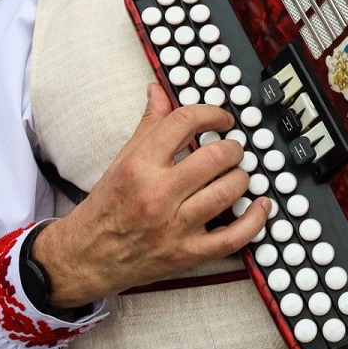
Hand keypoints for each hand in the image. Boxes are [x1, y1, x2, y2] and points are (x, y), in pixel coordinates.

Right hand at [32, 84, 269, 308]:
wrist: (85, 257)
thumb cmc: (106, 207)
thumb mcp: (122, 160)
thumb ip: (148, 126)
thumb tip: (159, 91)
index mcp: (140, 166)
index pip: (185, 122)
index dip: (211, 114)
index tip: (221, 119)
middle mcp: (157, 194)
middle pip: (215, 157)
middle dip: (233, 148)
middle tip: (232, 149)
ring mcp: (174, 226)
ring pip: (228, 192)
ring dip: (242, 177)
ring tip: (238, 174)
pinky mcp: (187, 253)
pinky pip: (233, 237)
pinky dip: (255, 220)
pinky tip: (261, 206)